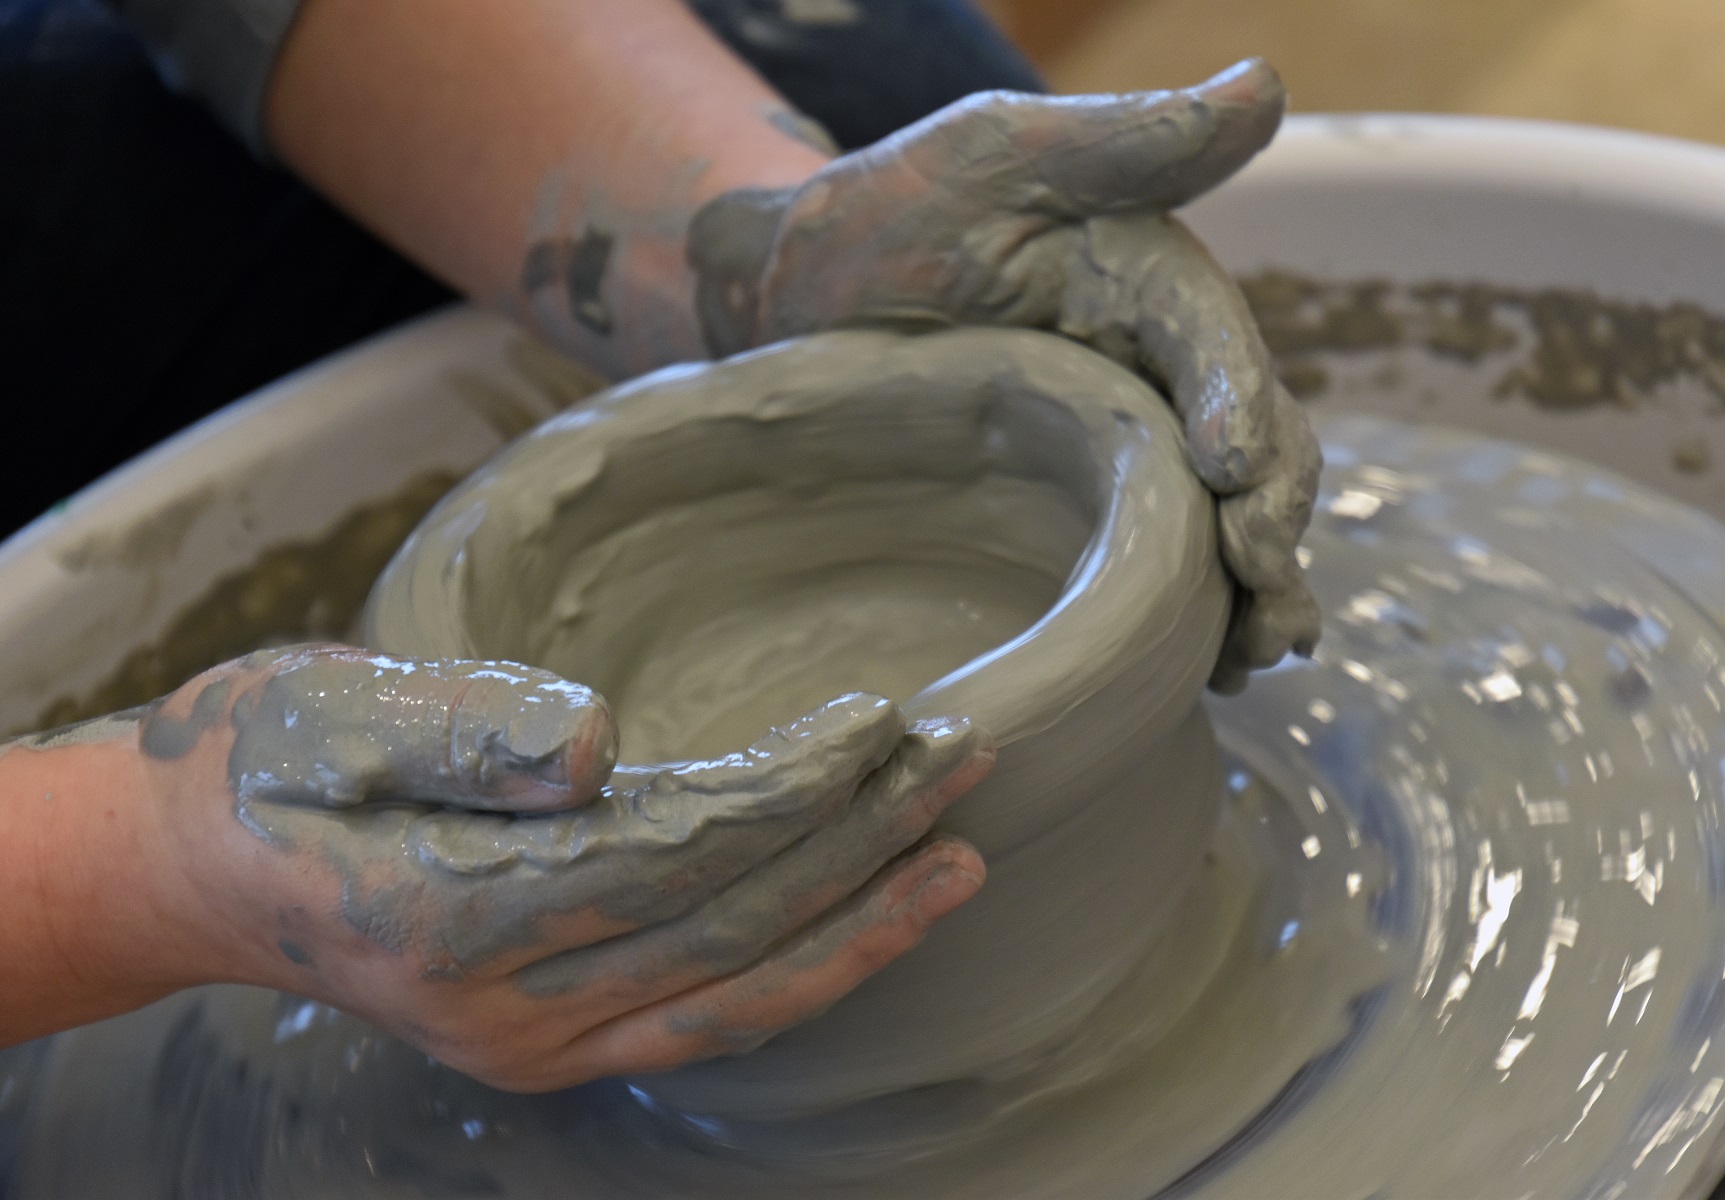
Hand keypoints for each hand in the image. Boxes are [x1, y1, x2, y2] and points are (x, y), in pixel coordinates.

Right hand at [22, 646, 990, 1090]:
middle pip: (730, 929)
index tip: (884, 721)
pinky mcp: (557, 1042)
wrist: (202, 861)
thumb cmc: (270, 763)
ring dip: (861, 926)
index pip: (676, 854)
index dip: (793, 790)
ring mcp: (536, 1045)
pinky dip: (801, 972)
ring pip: (739, 1001)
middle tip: (962, 760)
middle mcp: (506, 1010)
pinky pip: (708, 1022)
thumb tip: (593, 745)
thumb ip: (466, 732)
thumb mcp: (336, 714)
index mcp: (454, 914)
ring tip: (960, 855)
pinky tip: (869, 922)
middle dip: (861, 844)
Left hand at [688, 59, 1320, 689]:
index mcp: (1151, 284)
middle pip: (1256, 445)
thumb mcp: (996, 155)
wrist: (798, 300)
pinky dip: (1197, 618)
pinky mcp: (1092, 512)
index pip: (1217, 343)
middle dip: (1271, 518)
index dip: (1241, 402)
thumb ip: (1128, 137)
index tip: (1234, 468)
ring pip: (1226, 521)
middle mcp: (1164, 371)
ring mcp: (1132, 448)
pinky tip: (1212, 674)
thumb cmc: (890, 212)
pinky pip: (1164, 565)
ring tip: (1257, 654)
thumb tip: (1269, 84)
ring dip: (1257, 589)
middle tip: (1265, 586)